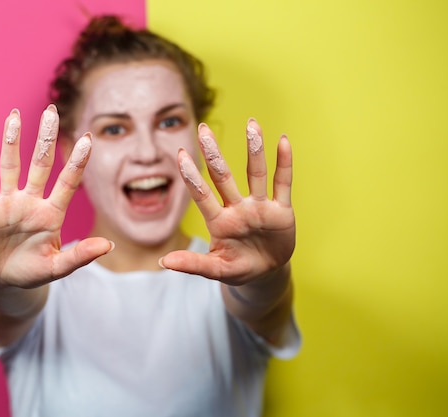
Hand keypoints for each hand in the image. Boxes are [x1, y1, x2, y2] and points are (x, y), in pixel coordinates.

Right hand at [0, 106, 111, 287]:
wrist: (1, 282)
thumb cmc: (32, 272)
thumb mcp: (57, 267)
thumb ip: (80, 256)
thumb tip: (109, 245)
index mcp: (51, 214)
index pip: (67, 182)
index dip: (77, 161)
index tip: (88, 138)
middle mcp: (30, 202)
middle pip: (40, 164)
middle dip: (45, 139)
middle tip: (51, 112)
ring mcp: (6, 204)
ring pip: (9, 167)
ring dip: (10, 142)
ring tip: (14, 116)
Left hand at [162, 119, 294, 285]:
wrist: (266, 272)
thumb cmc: (237, 268)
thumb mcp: (216, 269)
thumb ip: (193, 264)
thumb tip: (164, 262)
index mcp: (219, 222)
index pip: (202, 195)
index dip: (191, 176)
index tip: (179, 154)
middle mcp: (237, 208)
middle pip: (224, 176)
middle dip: (214, 154)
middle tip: (203, 128)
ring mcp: (258, 207)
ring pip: (255, 173)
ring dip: (254, 149)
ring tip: (251, 124)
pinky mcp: (281, 210)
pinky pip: (282, 183)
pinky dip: (284, 164)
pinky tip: (283, 141)